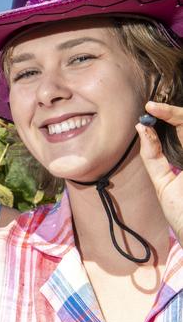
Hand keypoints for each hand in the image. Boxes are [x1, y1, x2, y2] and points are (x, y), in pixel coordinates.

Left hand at [136, 101, 182, 238]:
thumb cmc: (182, 214)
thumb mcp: (163, 182)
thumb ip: (153, 156)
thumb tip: (142, 127)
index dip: (170, 114)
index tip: (150, 108)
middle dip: (173, 113)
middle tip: (153, 107)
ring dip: (178, 117)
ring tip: (160, 111)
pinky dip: (181, 124)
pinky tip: (174, 120)